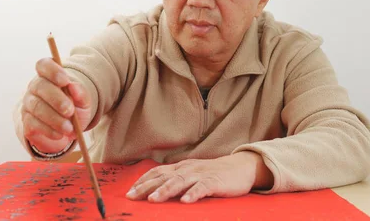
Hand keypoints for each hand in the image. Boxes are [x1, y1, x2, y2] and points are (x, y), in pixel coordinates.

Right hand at [21, 58, 92, 152]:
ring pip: (36, 107)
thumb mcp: (83, 101)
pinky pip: (33, 123)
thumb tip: (73, 87)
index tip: (65, 81)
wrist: (67, 127)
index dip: (52, 71)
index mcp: (48, 76)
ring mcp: (29, 103)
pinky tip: (59, 135)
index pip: (44, 65)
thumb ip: (81, 93)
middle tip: (70, 111)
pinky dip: (48, 130)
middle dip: (56, 99)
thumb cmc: (74, 108)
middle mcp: (35, 87)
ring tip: (69, 128)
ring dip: (54, 118)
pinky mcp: (26, 121)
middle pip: (40, 86)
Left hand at [126, 152, 272, 202]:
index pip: (157, 173)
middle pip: (163, 177)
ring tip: (153, 199)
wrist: (240, 167)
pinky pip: (202, 188)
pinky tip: (185, 201)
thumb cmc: (213, 174)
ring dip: (165, 190)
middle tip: (132, 196)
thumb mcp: (191, 174)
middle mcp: (187, 169)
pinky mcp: (214, 182)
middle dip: (146, 187)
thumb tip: (155, 189)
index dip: (142, 182)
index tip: (129, 192)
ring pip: (179, 182)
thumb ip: (176, 179)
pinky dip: (193, 194)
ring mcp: (200, 174)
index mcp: (180, 168)